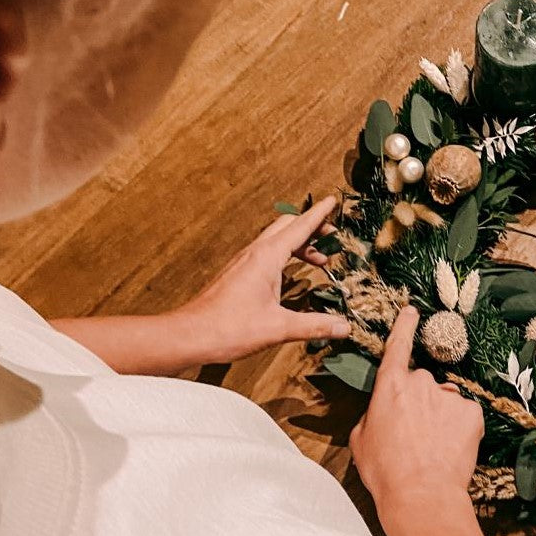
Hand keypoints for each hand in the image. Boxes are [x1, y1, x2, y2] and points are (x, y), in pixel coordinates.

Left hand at [177, 196, 350, 363]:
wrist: (190, 334)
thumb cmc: (229, 327)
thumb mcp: (279, 327)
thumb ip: (314, 325)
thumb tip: (344, 327)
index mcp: (267, 257)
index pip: (300, 226)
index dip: (319, 214)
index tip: (333, 201)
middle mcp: (255, 253)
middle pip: (288, 226)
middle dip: (312, 227)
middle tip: (332, 237)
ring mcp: (244, 261)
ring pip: (276, 239)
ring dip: (299, 243)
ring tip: (318, 260)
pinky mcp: (238, 273)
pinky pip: (266, 252)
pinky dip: (285, 254)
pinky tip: (290, 273)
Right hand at [350, 306, 502, 535]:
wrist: (422, 496)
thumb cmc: (385, 472)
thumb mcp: (361, 441)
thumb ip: (371, 416)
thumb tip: (380, 413)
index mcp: (390, 386)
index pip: (397, 346)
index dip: (404, 326)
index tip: (411, 311)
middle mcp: (420, 382)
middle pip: (421, 384)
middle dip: (419, 402)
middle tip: (414, 434)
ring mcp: (448, 396)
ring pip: (444, 400)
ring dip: (440, 416)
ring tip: (433, 447)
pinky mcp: (471, 412)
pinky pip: (465, 414)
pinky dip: (460, 427)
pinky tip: (451, 448)